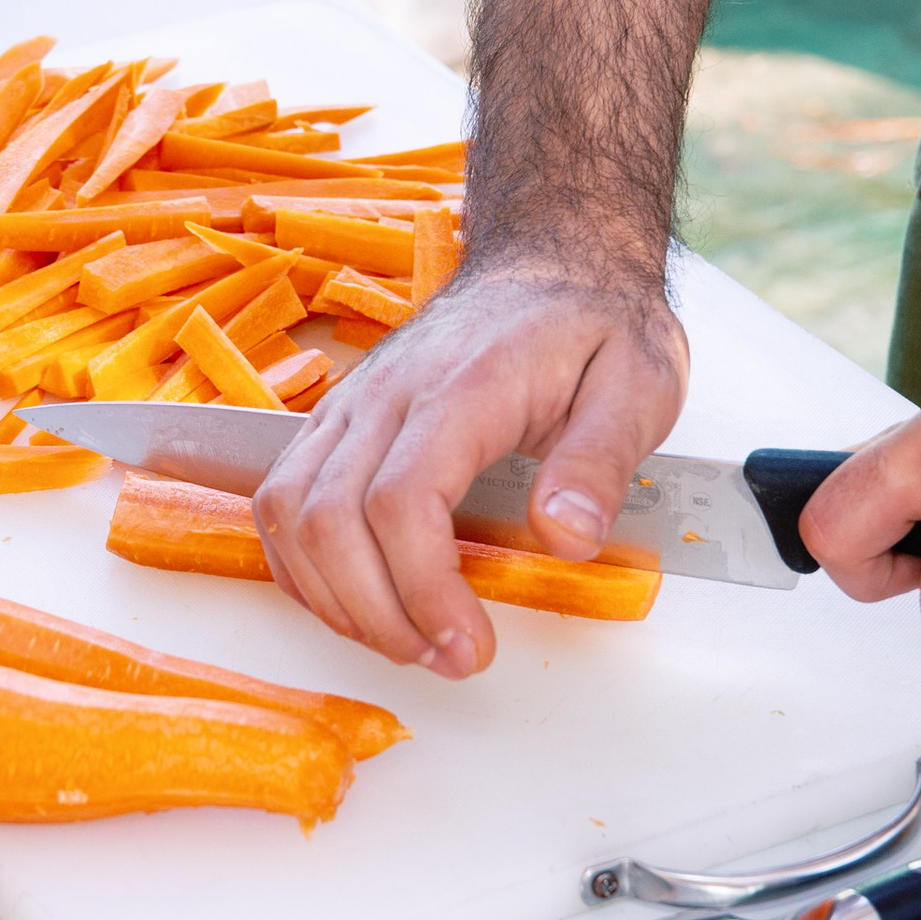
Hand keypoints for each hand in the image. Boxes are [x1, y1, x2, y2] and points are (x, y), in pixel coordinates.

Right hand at [252, 268, 688, 677]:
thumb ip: (601, 463)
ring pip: (288, 512)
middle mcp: (387, 392)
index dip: (424, 590)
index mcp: (462, 386)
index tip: (473, 645)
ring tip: (406, 639)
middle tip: (449, 658)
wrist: (552, 261)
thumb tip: (566, 537)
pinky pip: (281, 498)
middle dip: (379, 614)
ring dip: (334, 597)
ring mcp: (352, 403)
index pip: (403, 501)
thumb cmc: (593, 325)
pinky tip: (356, 602)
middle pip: (330, 519)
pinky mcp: (336, 419)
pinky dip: (302, 565)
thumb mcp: (639, 385)